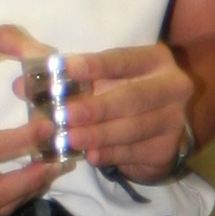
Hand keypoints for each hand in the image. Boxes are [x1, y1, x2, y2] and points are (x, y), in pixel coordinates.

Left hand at [56, 41, 197, 179]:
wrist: (155, 129)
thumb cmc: (123, 93)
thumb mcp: (107, 77)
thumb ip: (79, 73)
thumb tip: (40, 67)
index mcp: (155, 60)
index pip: (124, 60)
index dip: (96, 65)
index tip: (66, 69)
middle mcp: (173, 87)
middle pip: (133, 97)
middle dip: (97, 108)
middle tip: (65, 114)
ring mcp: (174, 120)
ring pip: (133, 128)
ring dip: (98, 135)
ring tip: (70, 138)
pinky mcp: (167, 148)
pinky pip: (135, 152)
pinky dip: (110, 154)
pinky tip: (90, 155)